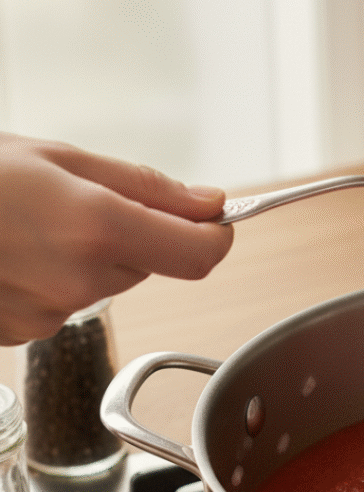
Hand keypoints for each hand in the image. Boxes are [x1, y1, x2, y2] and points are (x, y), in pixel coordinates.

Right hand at [0, 132, 232, 344]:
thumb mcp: (58, 158)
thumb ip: (145, 185)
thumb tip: (209, 202)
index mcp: (97, 229)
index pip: (198, 254)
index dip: (215, 235)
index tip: (215, 220)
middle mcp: (79, 281)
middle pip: (149, 264)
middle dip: (131, 234)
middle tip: (75, 204)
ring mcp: (49, 314)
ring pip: (106, 284)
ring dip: (89, 258)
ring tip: (30, 226)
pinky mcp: (23, 333)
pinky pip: (63, 304)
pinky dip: (51, 281)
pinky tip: (13, 254)